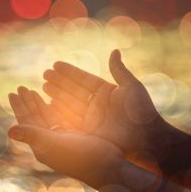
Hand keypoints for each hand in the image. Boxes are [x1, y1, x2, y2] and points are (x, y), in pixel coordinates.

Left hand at [8, 87, 123, 188]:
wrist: (108, 168)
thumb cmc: (81, 157)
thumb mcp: (54, 144)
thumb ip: (32, 135)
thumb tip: (8, 131)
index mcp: (41, 147)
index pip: (26, 123)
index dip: (20, 107)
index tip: (13, 91)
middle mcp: (49, 144)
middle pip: (34, 119)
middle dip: (28, 103)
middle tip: (21, 87)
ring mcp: (62, 141)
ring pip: (47, 117)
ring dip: (39, 104)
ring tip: (33, 90)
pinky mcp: (75, 137)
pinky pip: (61, 119)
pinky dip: (56, 107)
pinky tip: (53, 98)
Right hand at [42, 49, 166, 156]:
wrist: (147, 140)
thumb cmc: (142, 112)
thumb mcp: (131, 87)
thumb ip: (119, 70)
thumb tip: (114, 51)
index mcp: (106, 92)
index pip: (83, 79)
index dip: (69, 72)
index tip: (55, 64)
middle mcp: (96, 105)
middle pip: (73, 91)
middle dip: (59, 82)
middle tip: (44, 74)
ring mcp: (91, 119)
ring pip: (69, 104)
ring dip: (56, 95)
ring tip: (43, 85)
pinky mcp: (88, 132)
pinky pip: (70, 120)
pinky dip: (59, 112)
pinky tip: (48, 104)